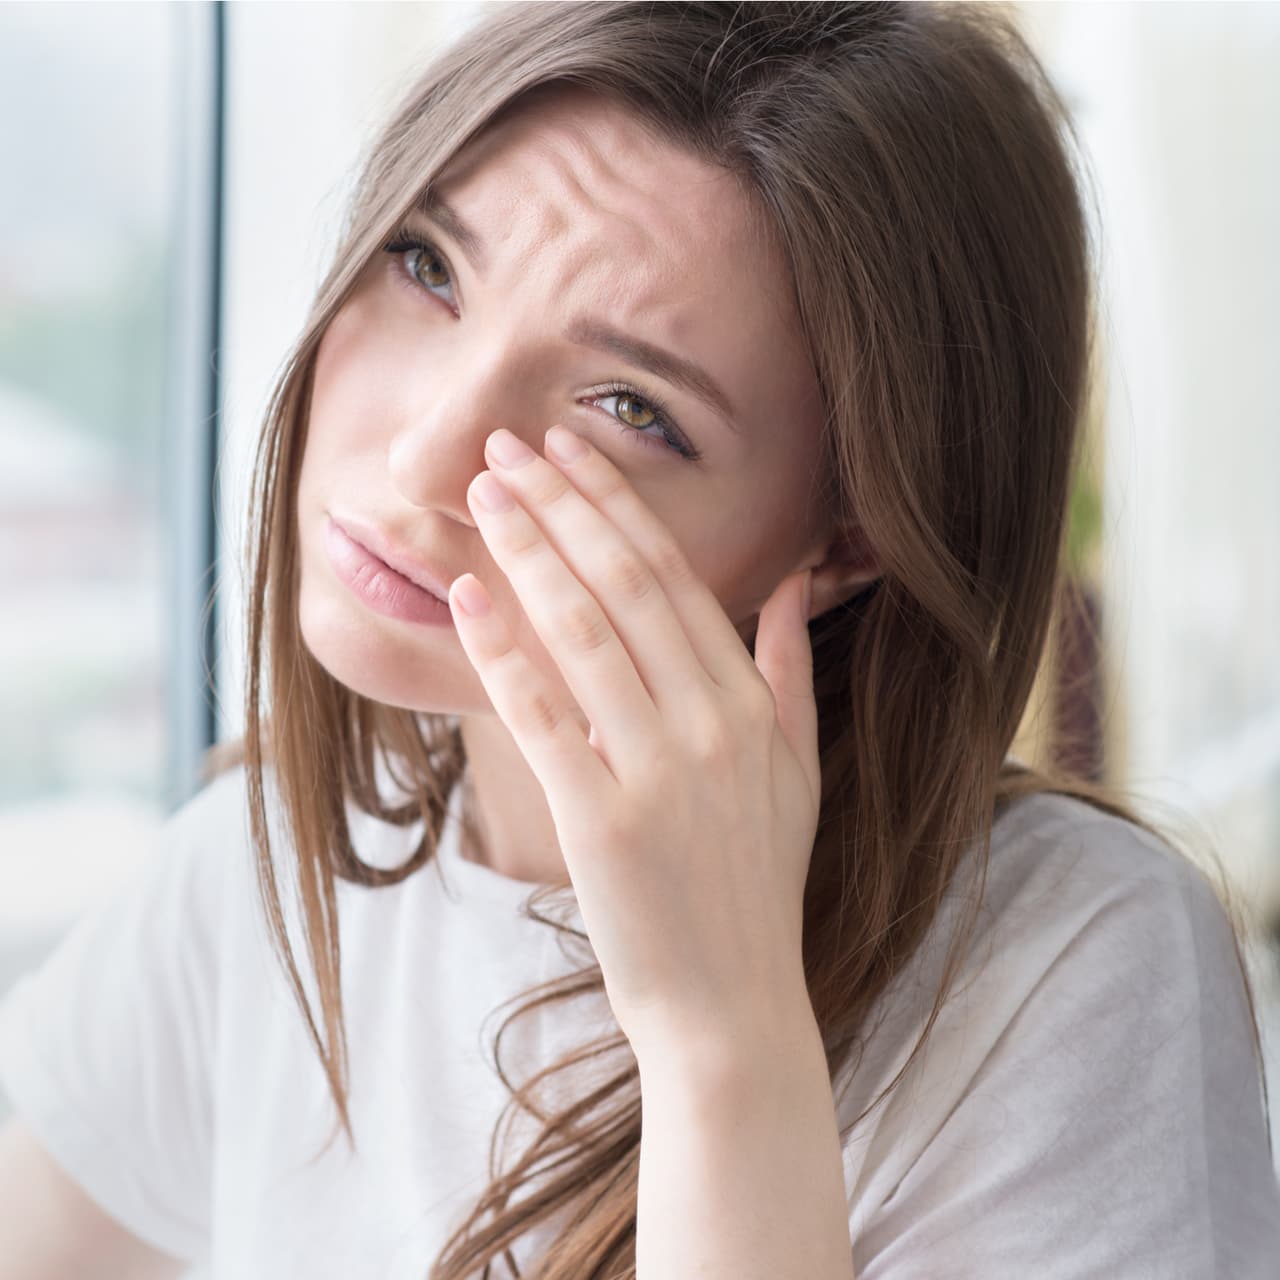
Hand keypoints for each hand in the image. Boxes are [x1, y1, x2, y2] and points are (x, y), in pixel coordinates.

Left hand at [448, 424, 819, 1058]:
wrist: (732, 1006)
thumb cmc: (757, 886)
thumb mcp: (797, 772)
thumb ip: (790, 670)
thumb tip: (793, 580)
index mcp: (750, 706)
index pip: (677, 578)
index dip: (618, 507)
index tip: (572, 450)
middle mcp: (710, 725)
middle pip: (626, 587)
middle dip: (563, 505)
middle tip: (508, 445)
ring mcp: (657, 773)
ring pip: (584, 633)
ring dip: (529, 553)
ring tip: (482, 494)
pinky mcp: (600, 823)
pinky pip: (543, 717)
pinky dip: (503, 650)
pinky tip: (465, 595)